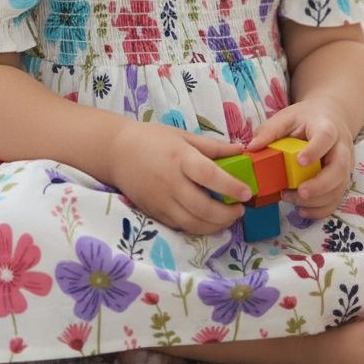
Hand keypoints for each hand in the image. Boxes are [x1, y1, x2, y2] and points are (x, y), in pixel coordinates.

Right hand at [109, 122, 249, 234]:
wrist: (116, 152)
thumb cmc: (153, 139)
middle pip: (202, 207)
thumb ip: (213, 147)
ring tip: (227, 218)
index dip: (230, 186)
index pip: (208, 175)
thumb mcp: (183, 136)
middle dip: (226, 214)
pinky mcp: (154, 213)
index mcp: (180, 158)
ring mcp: (161, 201)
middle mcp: (171, 182)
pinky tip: (208, 221)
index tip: (247, 192)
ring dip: (215, 226)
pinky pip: (180, 226)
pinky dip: (198, 227)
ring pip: (192, 223)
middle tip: (240, 210)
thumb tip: (241, 151)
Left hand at [247, 101, 354, 219]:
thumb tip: (252, 148)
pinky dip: (320, 209)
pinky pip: (336, 199)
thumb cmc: (306, 119)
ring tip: (290, 198)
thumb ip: (271, 131)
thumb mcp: (287, 117)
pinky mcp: (342, 180)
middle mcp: (341, 148)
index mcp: (327, 127)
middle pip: (339, 168)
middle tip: (300, 192)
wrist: (331, 119)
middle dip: (320, 185)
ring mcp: (345, 166)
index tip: (300, 161)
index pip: (325, 137)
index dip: (315, 150)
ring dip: (316, 200)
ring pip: (338, 188)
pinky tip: (302, 210)